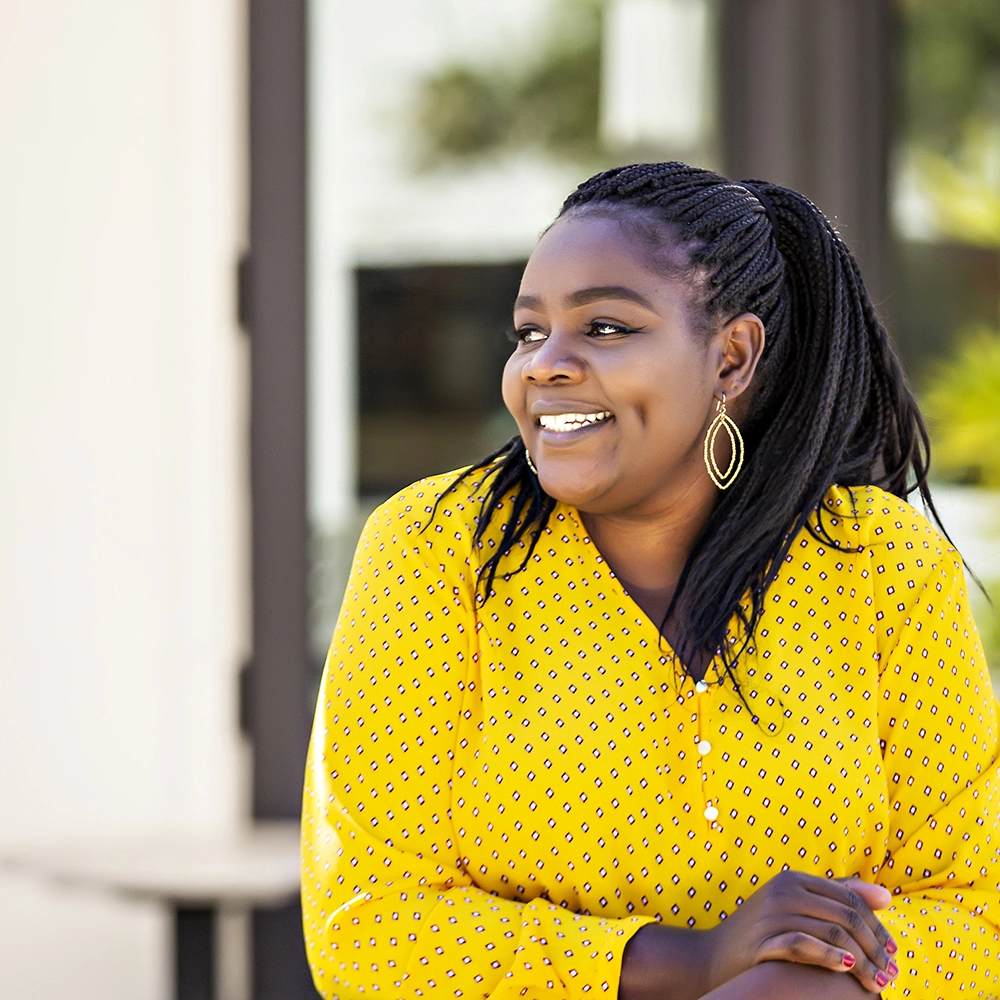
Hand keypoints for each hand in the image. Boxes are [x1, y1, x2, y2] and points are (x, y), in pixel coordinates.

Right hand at [703, 871, 898, 993]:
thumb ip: (836, 897)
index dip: (879, 927)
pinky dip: (830, 958)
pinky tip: (848, 970)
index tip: (895, 953)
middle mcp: (784, 891)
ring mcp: (772, 914)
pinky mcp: (763, 940)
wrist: (712, 957)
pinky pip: (804, 945)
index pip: (851, 899)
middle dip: (876, 948)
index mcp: (794, 879)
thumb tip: (887, 897)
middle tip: (893, 974)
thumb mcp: (794, 908)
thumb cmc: (761, 934)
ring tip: (879, 983)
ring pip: (833, 933)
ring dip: (864, 962)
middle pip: (847, 917)